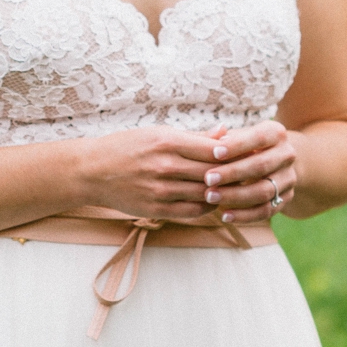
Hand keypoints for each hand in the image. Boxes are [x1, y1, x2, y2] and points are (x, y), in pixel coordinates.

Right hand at [67, 124, 270, 228]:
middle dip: (234, 176)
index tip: (248, 156)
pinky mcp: (157, 209)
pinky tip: (215, 202)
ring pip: (206, 195)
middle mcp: (165, 166)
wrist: (93, 171)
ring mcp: (161, 190)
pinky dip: (208, 208)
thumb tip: (226, 133)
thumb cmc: (128, 147)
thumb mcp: (157, 134)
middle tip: (253, 176)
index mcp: (166, 142)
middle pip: (212, 174)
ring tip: (238, 190)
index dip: (233, 155)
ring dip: (224, 194)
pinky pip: (193, 212)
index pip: (211, 150)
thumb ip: (194, 137)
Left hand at [197, 120, 298, 222]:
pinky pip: (266, 211)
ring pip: (264, 191)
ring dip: (235, 196)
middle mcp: (287, 155)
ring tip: (211, 197)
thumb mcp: (239, 135)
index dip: (237, 146)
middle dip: (232, 173)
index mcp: (277, 133)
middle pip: (261, 166)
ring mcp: (289, 179)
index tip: (214, 153)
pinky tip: (225, 215)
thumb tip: (213, 138)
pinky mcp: (286, 199)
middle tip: (208, 179)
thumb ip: (224, 137)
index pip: (259, 138)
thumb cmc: (247, 144)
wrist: (275, 161)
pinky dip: (245, 215)